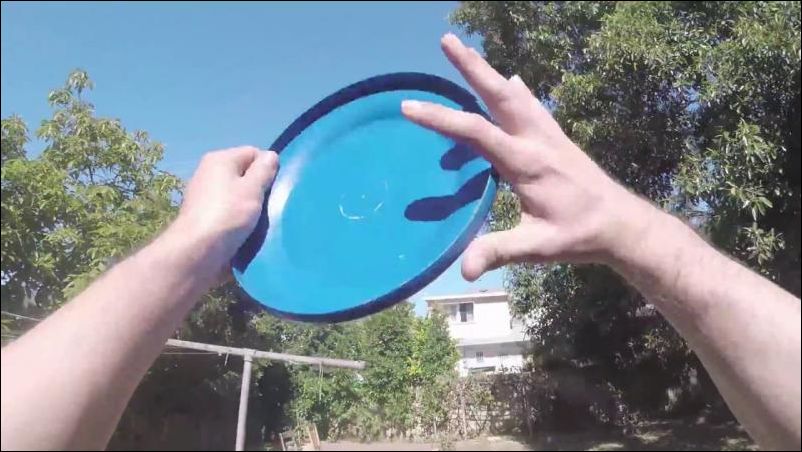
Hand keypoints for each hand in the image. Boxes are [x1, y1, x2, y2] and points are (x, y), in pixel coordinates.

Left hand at [176, 146, 278, 264]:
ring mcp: (204, 196)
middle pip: (245, 174)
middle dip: (260, 188)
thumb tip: (271, 155)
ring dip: (252, 207)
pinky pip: (229, 212)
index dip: (268, 168)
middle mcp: (209, 173)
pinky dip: (240, 219)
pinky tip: (249, 231)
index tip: (278, 187)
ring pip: (238, 195)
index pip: (253, 152)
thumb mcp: (252, 189)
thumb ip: (264, 170)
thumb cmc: (227, 214)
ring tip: (264, 220)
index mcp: (220, 160)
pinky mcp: (204, 217)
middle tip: (274, 204)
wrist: (196, 252)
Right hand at [402, 34, 652, 280]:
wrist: (622, 224)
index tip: (409, 106)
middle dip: (471, 67)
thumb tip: (463, 270)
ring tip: (468, 51)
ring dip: (490, 72)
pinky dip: (518, 90)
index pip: (476, 133)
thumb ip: (499, 251)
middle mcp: (537, 141)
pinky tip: (515, 81)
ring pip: (515, 95)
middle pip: (499, 95)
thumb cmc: (578, 235)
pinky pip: (533, 106)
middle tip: (446, 40)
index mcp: (526, 163)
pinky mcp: (558, 140)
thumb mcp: (537, 248)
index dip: (441, 119)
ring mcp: (550, 137)